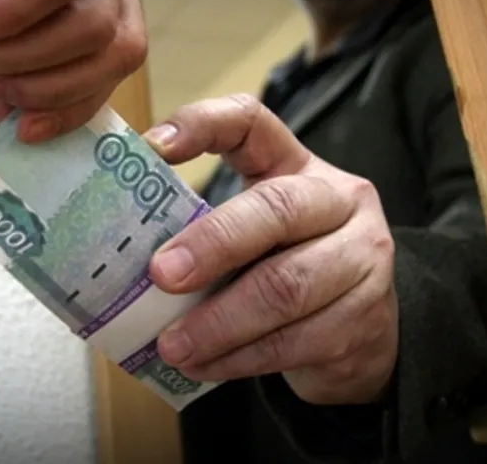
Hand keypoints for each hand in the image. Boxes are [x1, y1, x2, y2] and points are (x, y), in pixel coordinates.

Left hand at [143, 94, 398, 404]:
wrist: (364, 329)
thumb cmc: (288, 265)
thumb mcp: (254, 232)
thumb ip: (206, 228)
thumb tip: (122, 254)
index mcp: (297, 165)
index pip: (252, 122)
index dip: (203, 124)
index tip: (153, 148)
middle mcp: (340, 200)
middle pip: (276, 210)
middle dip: (213, 243)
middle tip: (161, 276)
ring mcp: (362, 259)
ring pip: (286, 288)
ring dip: (219, 322)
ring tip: (172, 344)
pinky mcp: (364, 319)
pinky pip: (294, 341)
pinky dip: (239, 358)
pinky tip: (203, 365)